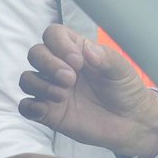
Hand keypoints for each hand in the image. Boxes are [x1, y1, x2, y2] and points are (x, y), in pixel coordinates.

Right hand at [17, 24, 157, 157]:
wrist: (131, 122)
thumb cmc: (126, 90)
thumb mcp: (122, 70)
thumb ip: (106, 58)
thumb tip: (86, 51)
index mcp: (76, 51)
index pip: (53, 35)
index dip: (59, 44)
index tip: (78, 61)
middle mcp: (60, 67)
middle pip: (36, 53)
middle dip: (49, 64)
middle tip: (70, 79)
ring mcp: (52, 90)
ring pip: (27, 79)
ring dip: (40, 85)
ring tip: (63, 96)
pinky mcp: (49, 113)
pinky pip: (26, 107)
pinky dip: (30, 106)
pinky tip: (46, 109)